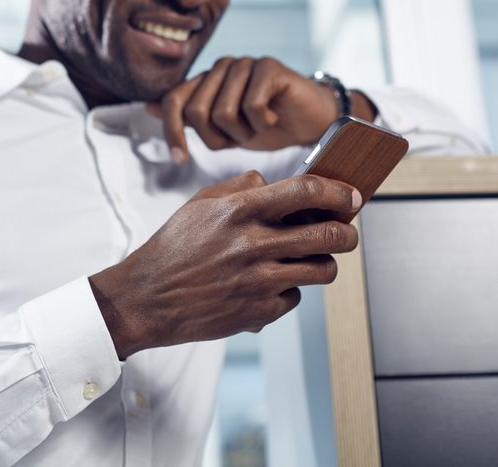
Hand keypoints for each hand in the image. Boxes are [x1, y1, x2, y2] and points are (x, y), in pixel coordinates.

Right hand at [88, 171, 360, 359]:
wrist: (146, 299)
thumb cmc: (174, 248)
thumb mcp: (200, 203)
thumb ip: (242, 187)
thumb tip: (277, 183)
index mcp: (239, 210)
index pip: (306, 191)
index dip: (338, 192)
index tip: (351, 196)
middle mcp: (253, 245)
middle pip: (329, 235)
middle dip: (348, 233)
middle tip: (346, 232)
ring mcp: (258, 282)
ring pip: (323, 270)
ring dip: (325, 262)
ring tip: (313, 258)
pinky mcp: (258, 313)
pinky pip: (294, 298)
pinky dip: (288, 290)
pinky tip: (269, 285)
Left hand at [145, 56, 373, 163]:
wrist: (312, 121)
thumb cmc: (267, 125)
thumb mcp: (223, 131)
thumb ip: (189, 119)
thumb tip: (149, 107)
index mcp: (206, 80)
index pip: (174, 101)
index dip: (172, 132)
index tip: (180, 160)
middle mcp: (221, 66)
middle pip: (196, 111)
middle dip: (217, 138)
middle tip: (240, 139)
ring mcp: (244, 63)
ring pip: (223, 112)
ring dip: (242, 133)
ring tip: (258, 128)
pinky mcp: (268, 67)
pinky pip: (250, 107)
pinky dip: (262, 124)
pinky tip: (273, 118)